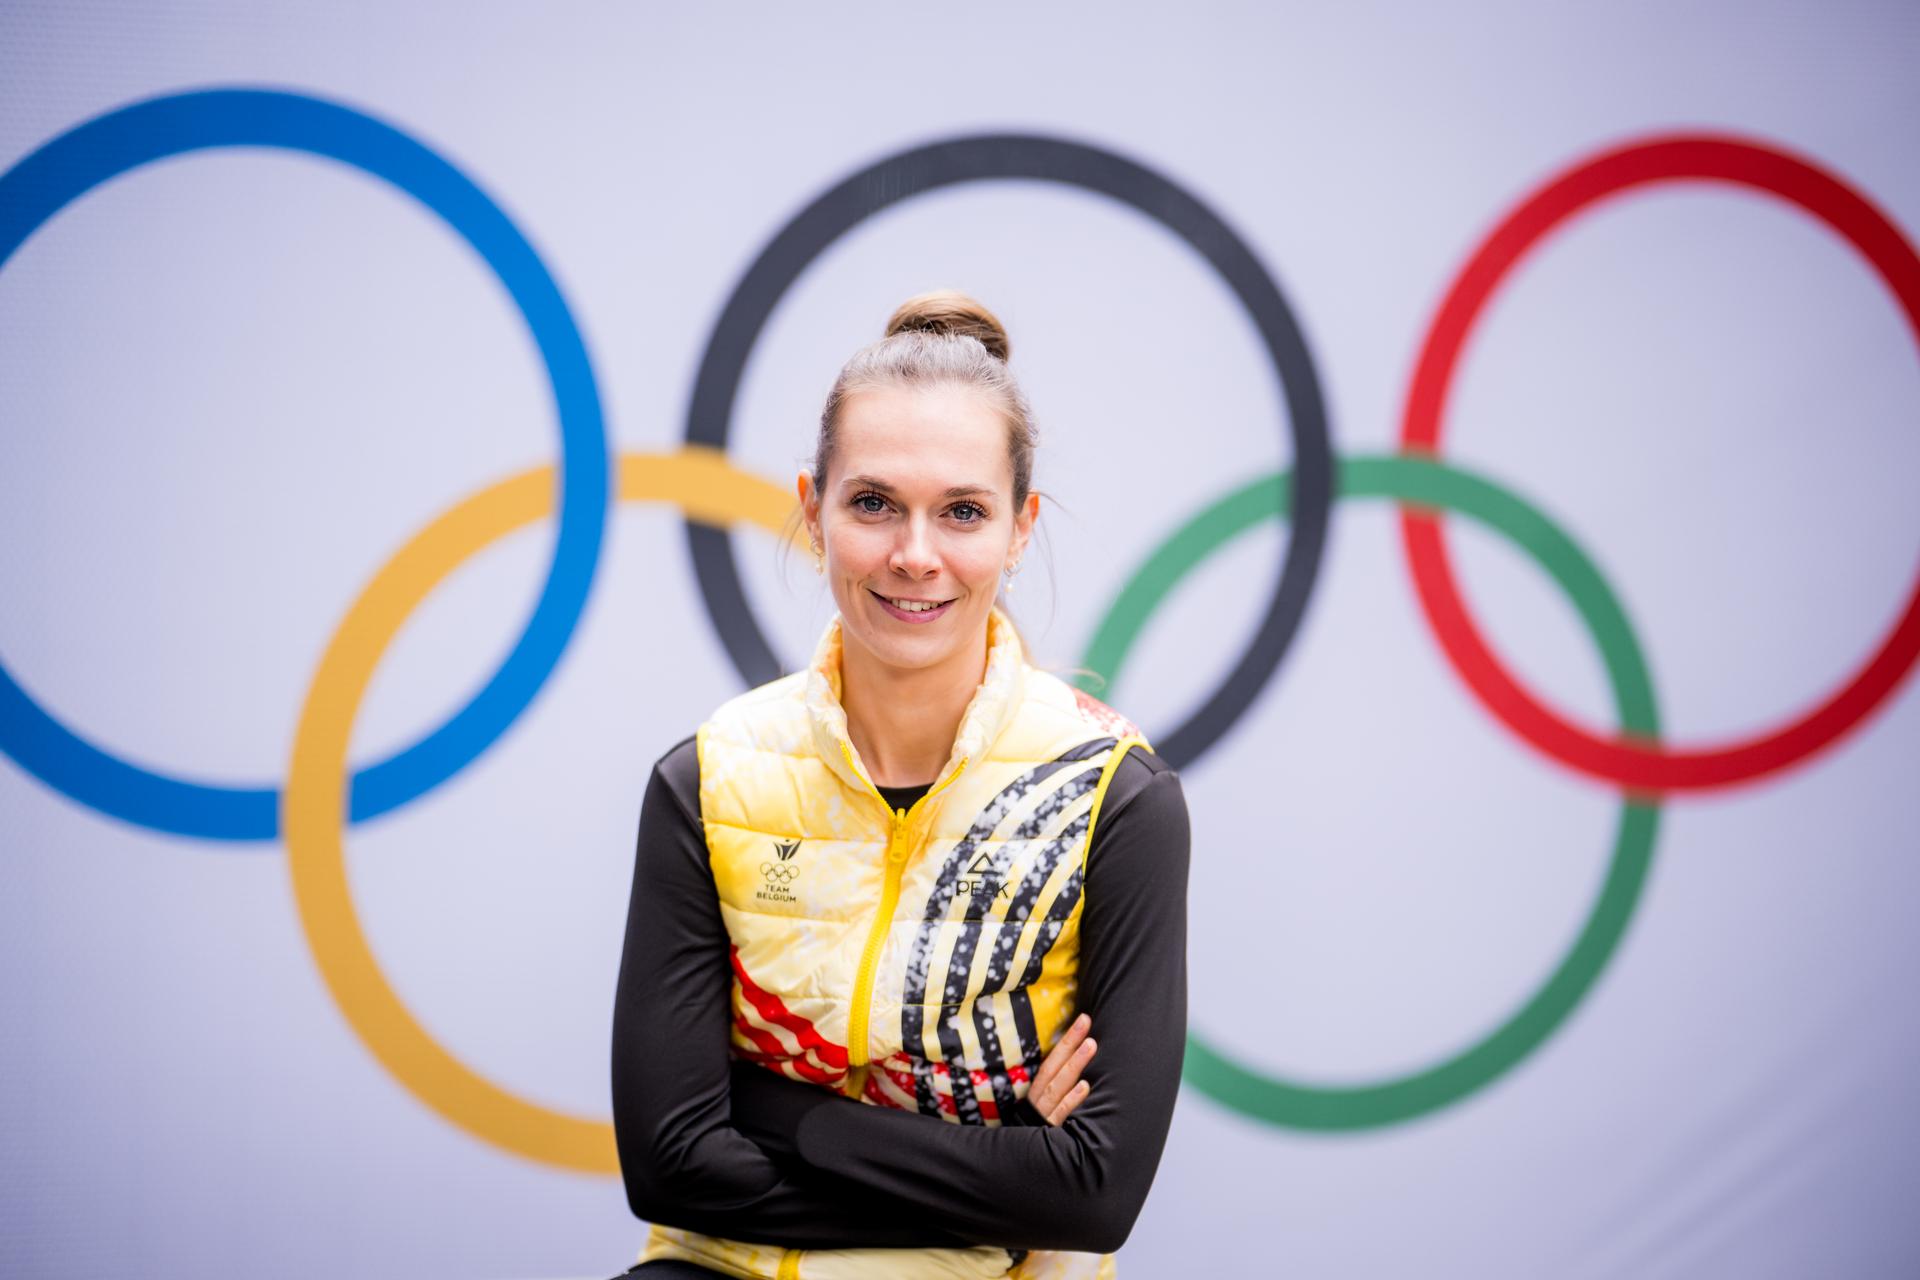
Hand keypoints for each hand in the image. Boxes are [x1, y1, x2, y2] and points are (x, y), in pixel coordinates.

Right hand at [1027, 1011, 1096, 1125]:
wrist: (1017, 1165)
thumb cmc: (1037, 1133)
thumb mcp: (1042, 1110)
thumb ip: (1055, 1090)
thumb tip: (1077, 1066)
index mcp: (1037, 1092)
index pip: (1052, 1060)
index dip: (1067, 1040)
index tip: (1084, 1020)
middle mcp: (1039, 1100)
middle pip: (1055, 1067)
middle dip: (1071, 1043)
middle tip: (1086, 1022)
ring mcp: (1044, 1116)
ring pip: (1059, 1085)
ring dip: (1074, 1064)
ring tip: (1091, 1045)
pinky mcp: (1050, 1134)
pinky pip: (1062, 1114)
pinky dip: (1072, 1100)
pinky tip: (1085, 1087)